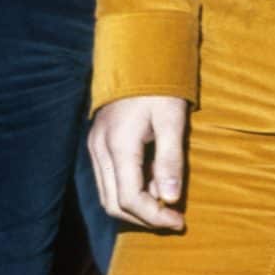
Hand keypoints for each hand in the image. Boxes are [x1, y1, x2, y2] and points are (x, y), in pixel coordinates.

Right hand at [88, 95, 188, 231]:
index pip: (130, 199)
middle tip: (173, 218)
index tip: (180, 221)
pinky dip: (128, 190)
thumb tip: (170, 199)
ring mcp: (95, 146)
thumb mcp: (172, 118)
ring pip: (108, 195)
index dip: (155, 217)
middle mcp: (100, 150)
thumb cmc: (159, 84)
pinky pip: (108, 180)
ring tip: (165, 202)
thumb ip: (170, 159)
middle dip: (144, 217)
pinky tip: (152, 182)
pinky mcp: (97, 143)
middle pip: (115, 204)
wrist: (137, 53)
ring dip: (135, 207)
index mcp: (118, 145)